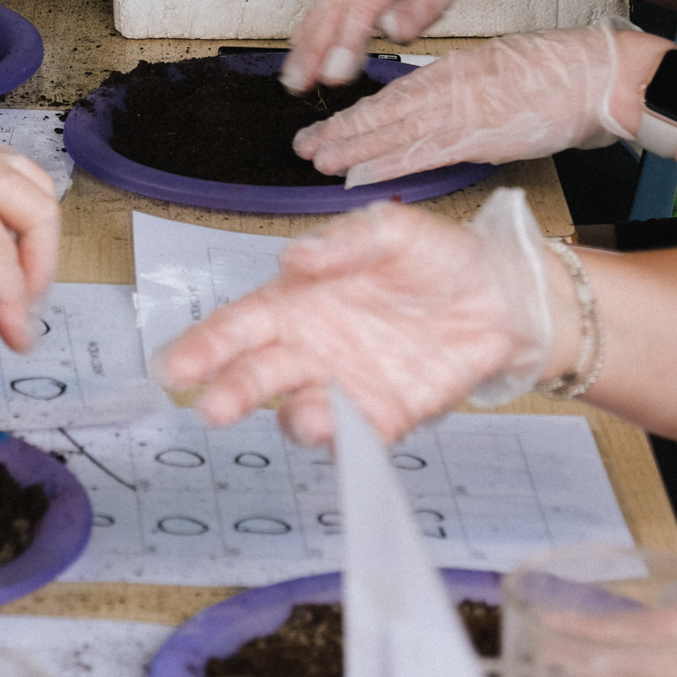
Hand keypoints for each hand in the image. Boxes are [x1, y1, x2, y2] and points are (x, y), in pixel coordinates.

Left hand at [0, 67, 60, 349]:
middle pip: (39, 216)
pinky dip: (29, 213)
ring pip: (39, 193)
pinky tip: (8, 243)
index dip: (14, 303)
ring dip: (40, 243)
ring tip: (18, 285)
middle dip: (40, 272)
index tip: (19, 339)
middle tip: (21, 314)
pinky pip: (24, 176)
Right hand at [153, 189, 566, 442]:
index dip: (205, 347)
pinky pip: (361, 438)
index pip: (239, 326)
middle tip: (216, 408)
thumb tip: (296, 257)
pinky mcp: (389, 415)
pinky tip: (347, 442)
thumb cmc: (435, 256)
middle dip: (234, 392)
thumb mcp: (393, 230)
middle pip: (259, 376)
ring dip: (298, 419)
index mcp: (299, 301)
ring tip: (306, 418)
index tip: (175, 368)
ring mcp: (348, 386)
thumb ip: (345, 243)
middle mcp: (312, 349)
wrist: (502, 294)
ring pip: (305, 412)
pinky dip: (350, 446)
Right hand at [282, 0, 536, 91]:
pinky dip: (315, 23)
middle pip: (334, 9)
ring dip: (307, 40)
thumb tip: (398, 31)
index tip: (333, 76)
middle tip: (297, 83)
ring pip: (326, 4)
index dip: (345, 44)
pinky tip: (305, 42)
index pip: (361, 8)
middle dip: (313, 48)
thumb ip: (429, 1)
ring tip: (293, 74)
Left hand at [294, 21, 648, 185]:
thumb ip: (474, 93)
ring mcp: (463, 110)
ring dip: (353, 147)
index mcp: (459, 70)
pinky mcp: (480, 135)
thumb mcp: (506, 73)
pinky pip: (422, 152)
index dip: (362, 114)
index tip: (332, 126)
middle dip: (343, 131)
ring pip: (394, 130)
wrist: (600, 75)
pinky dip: (387, 163)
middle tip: (304, 145)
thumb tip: (451, 115)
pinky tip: (359, 172)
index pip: (398, 95)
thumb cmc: (565, 74)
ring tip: (317, 158)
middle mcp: (452, 86)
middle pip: (386, 112)